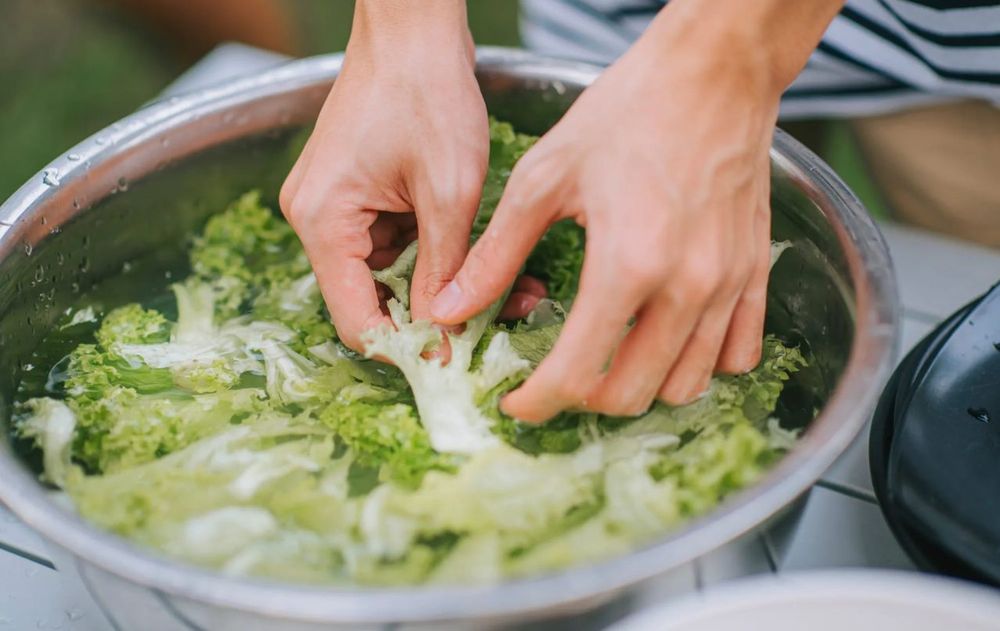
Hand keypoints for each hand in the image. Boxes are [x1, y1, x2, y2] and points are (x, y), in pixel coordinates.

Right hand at [280, 0, 487, 350]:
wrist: (413, 29)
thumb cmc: (428, 93)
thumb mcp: (449, 192)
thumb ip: (443, 271)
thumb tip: (442, 337)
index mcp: (325, 223)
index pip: (357, 321)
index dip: (407, 349)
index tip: (456, 363)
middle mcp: (317, 220)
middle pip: (371, 300)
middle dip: (434, 317)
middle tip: (497, 322)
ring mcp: (334, 205)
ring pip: (388, 275)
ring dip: (441, 285)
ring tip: (509, 287)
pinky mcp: (355, 193)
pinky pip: (393, 244)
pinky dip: (433, 254)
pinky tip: (477, 253)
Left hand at [432, 0, 840, 421]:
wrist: (713, 72)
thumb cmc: (628, 111)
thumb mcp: (544, 178)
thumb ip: (496, 254)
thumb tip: (450, 308)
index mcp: (627, 264)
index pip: (578, 373)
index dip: (537, 402)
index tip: (516, 402)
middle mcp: (686, 286)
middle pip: (632, 393)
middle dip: (583, 400)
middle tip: (555, 378)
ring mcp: (728, 285)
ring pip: (686, 385)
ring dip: (640, 388)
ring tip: (606, 361)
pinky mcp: (754, 273)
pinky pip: (737, 354)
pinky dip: (700, 364)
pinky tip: (668, 340)